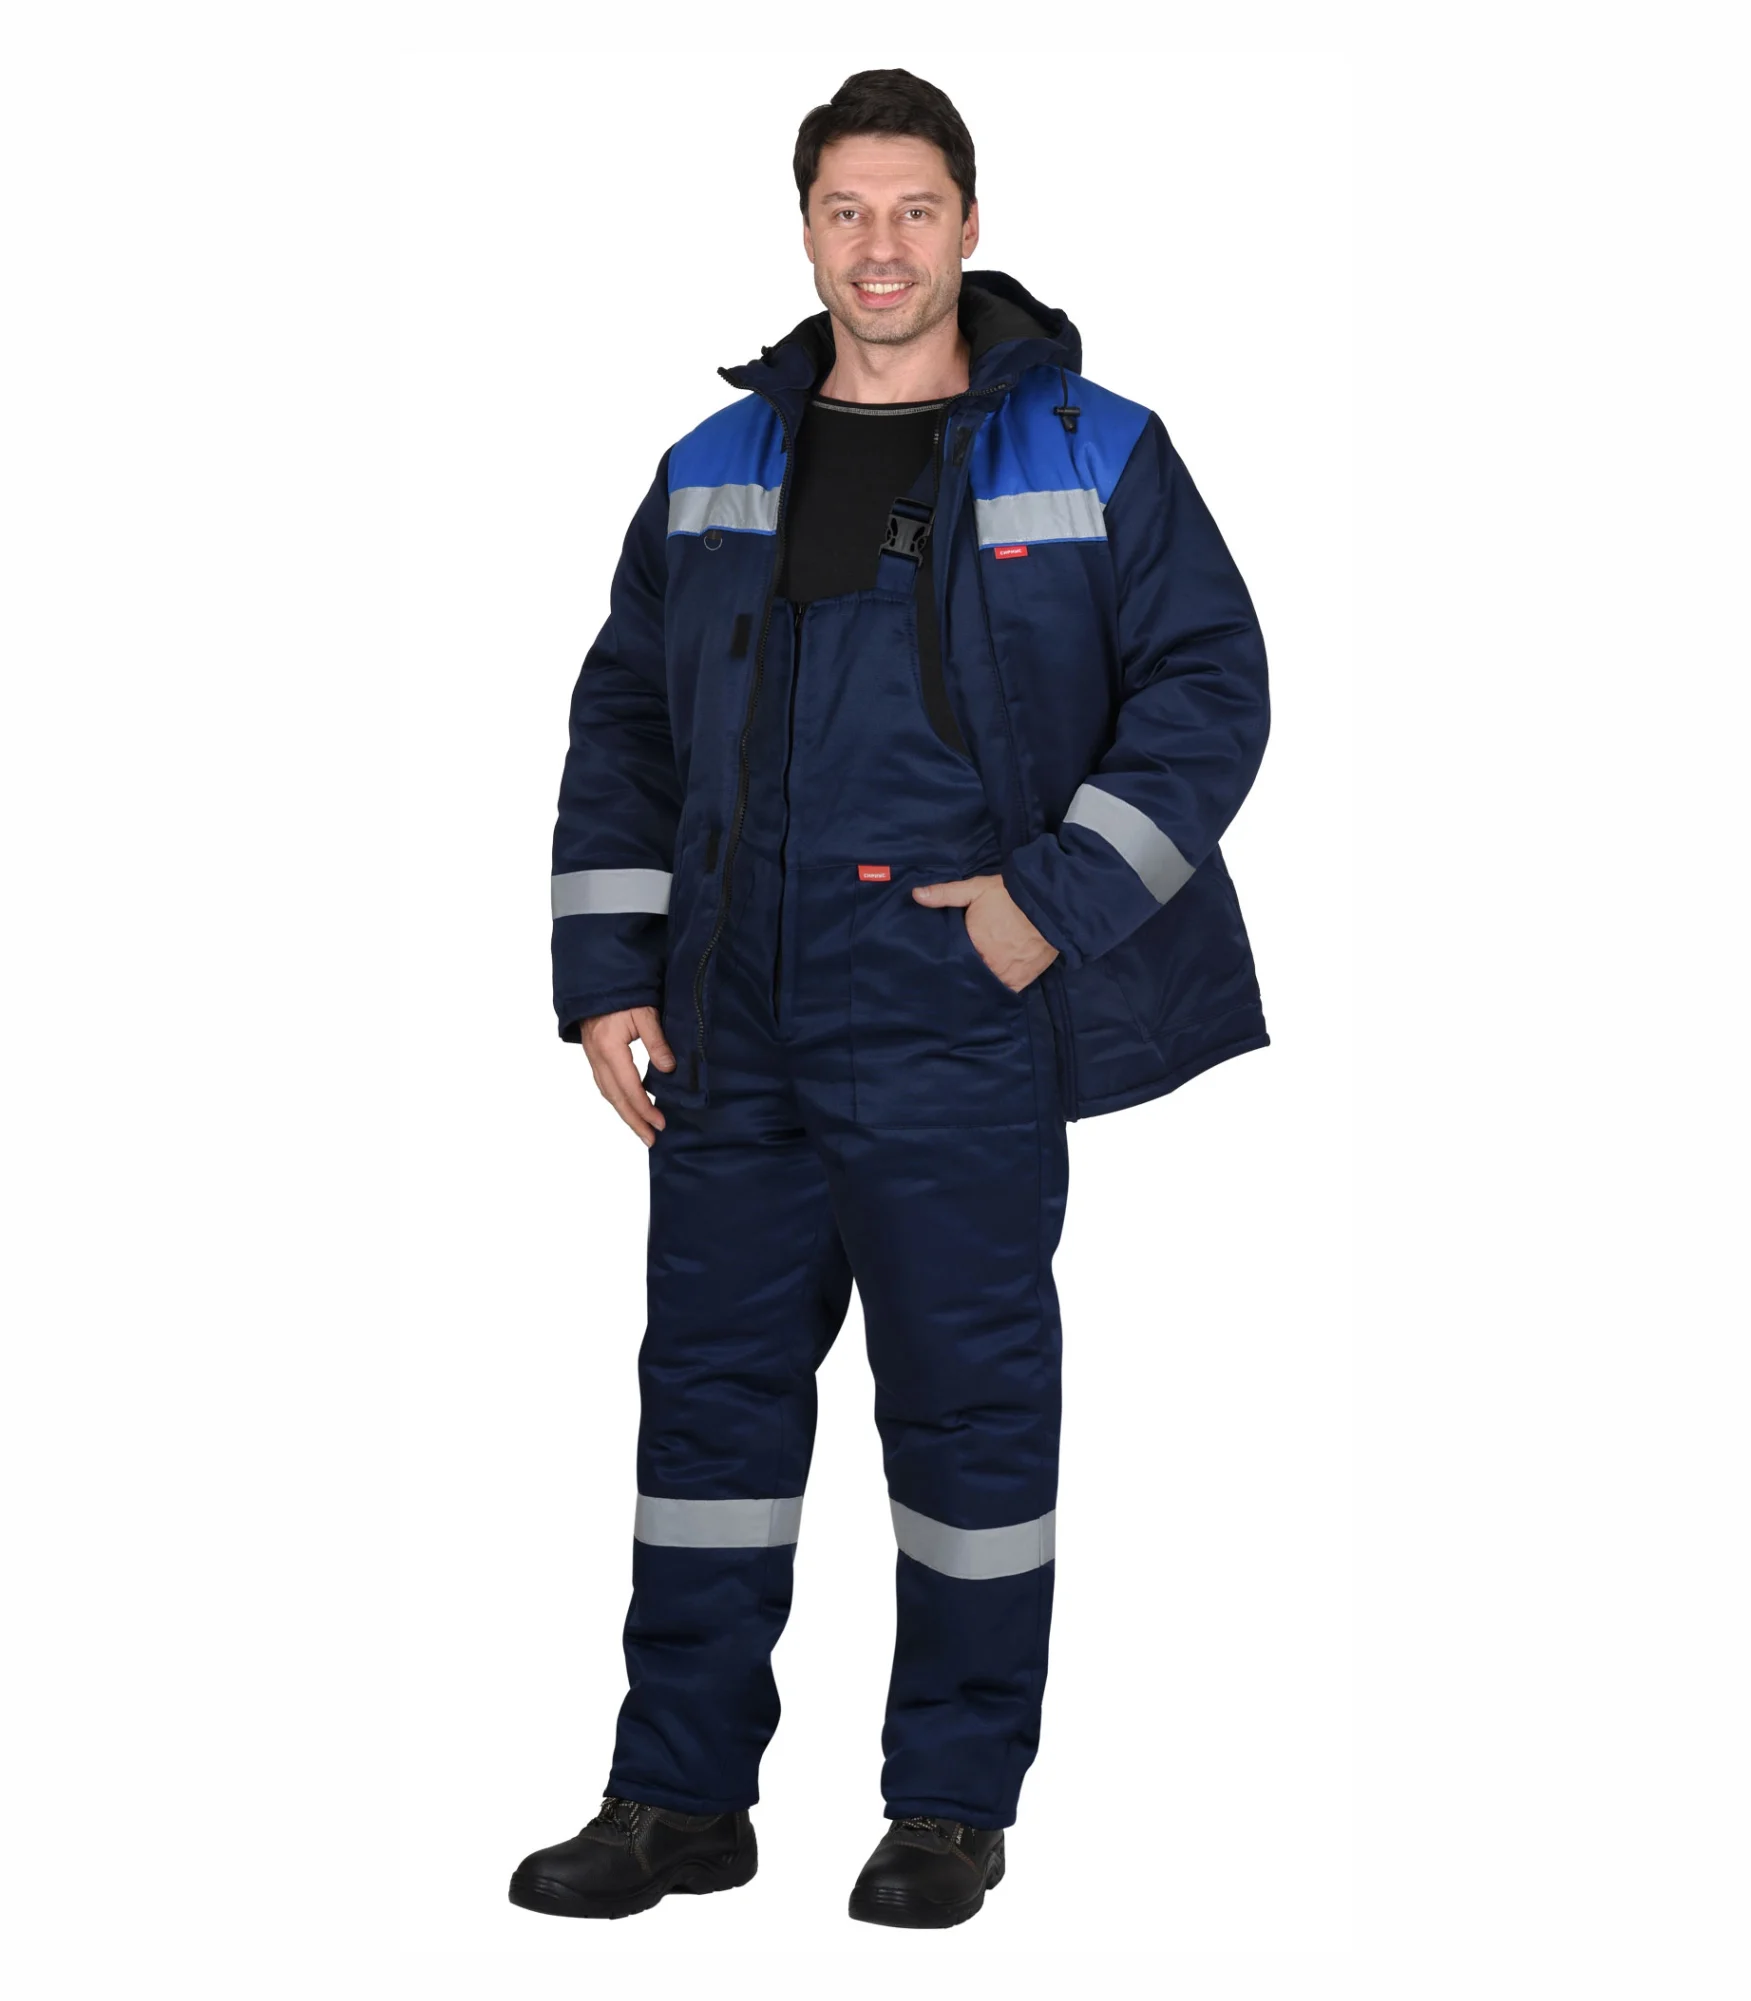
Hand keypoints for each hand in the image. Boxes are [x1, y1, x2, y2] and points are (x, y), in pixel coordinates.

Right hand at [579, 1004, 674, 1146]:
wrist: (597, 979)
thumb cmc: (622, 992)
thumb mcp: (645, 1012)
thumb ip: (656, 1041)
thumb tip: (668, 1069)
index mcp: (609, 1048)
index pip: (629, 1087)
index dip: (645, 1108)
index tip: (660, 1124)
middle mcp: (597, 1057)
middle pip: (615, 1098)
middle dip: (633, 1121)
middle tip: (650, 1139)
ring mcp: (592, 1056)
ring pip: (607, 1093)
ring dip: (624, 1113)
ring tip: (642, 1129)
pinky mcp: (593, 1054)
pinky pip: (604, 1083)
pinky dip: (617, 1099)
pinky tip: (628, 1105)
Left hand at [911, 873, 1060, 990]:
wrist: (1052, 904)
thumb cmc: (1011, 896)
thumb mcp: (976, 889)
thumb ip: (945, 894)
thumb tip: (915, 895)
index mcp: (972, 944)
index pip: (950, 960)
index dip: (942, 961)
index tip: (933, 963)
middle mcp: (987, 965)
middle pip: (966, 976)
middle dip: (958, 975)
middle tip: (945, 977)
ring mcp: (1005, 976)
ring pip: (983, 986)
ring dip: (976, 984)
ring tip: (964, 984)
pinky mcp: (1021, 981)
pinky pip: (1003, 992)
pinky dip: (995, 990)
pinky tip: (986, 990)